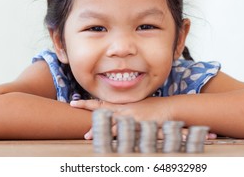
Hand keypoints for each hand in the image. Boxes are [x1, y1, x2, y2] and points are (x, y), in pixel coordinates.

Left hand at [70, 97, 216, 139]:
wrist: (169, 107)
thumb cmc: (152, 108)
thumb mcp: (136, 106)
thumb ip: (124, 109)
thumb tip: (112, 114)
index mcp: (123, 105)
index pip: (102, 104)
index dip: (87, 104)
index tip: (73, 103)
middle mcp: (125, 110)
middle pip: (104, 113)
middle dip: (91, 118)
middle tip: (80, 124)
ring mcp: (132, 117)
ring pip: (113, 124)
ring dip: (101, 131)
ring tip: (89, 137)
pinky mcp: (140, 124)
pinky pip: (127, 131)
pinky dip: (118, 135)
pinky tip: (111, 140)